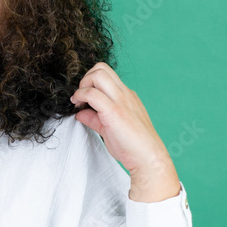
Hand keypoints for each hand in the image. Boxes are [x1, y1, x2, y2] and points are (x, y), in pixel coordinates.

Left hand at [70, 63, 179, 201]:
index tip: (82, 99)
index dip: (90, 82)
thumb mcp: (109, 129)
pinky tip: (78, 107)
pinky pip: (93, 94)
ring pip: (98, 74)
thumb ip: (94, 118)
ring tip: (78, 101)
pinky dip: (81, 96)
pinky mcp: (114, 111)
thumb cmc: (132, 147)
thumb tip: (80, 113)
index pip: (106, 75)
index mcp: (127, 96)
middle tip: (79, 96)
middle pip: (101, 67)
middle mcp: (125, 94)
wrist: (148, 158)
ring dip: (83, 84)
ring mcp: (121, 101)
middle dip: (85, 78)